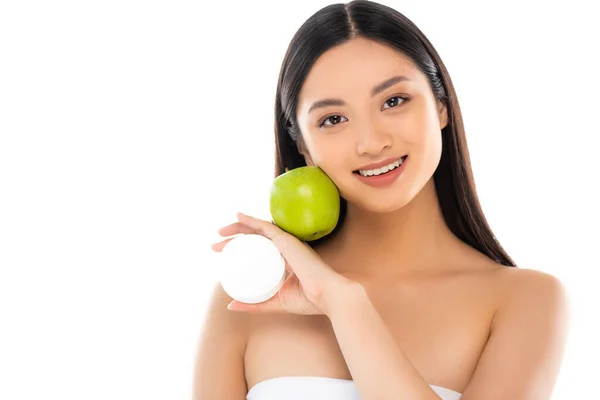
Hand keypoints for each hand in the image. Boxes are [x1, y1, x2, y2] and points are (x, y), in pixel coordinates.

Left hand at [211, 212, 352, 314]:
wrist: (329, 297)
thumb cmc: (309, 300)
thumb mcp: (274, 302)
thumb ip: (254, 305)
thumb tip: (230, 306)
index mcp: (286, 258)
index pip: (259, 247)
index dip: (241, 247)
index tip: (223, 254)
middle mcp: (286, 247)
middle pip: (255, 237)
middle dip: (233, 239)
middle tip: (216, 247)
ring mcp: (287, 242)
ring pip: (257, 230)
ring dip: (236, 229)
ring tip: (219, 234)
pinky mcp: (288, 241)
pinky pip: (266, 227)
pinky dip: (251, 221)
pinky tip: (237, 216)